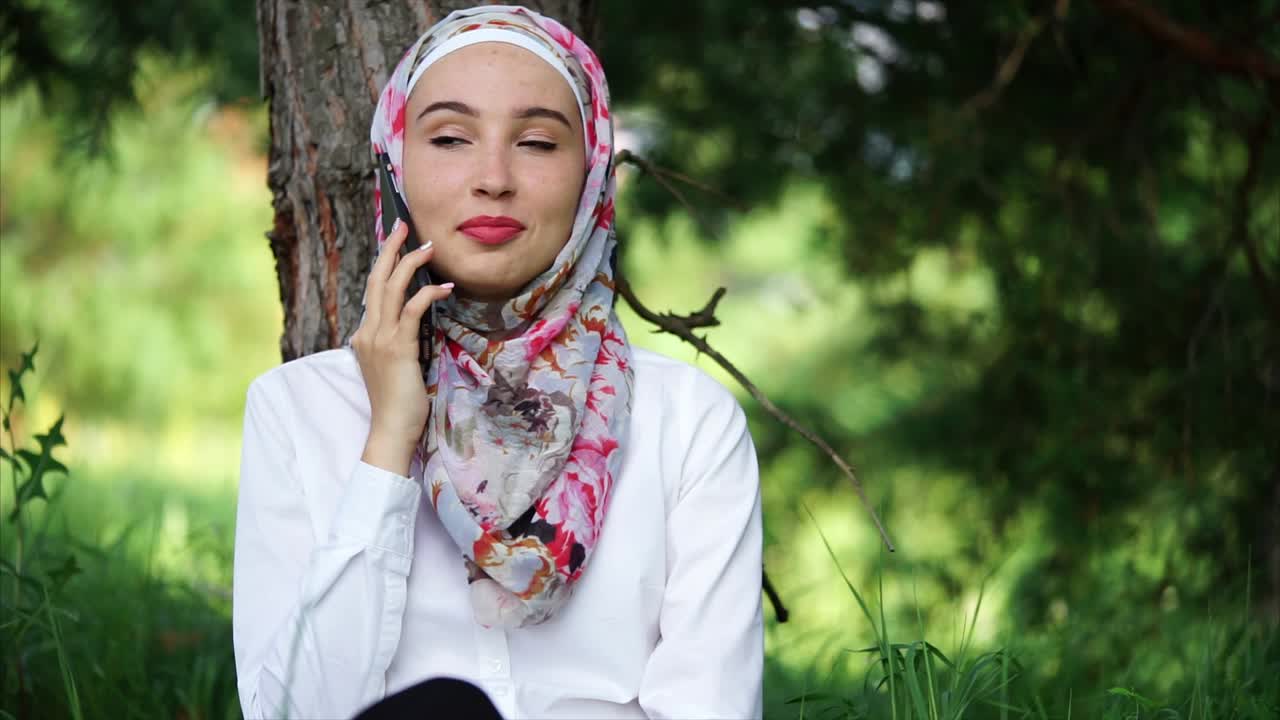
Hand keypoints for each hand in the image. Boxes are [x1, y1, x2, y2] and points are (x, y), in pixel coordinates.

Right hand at [351, 219, 453, 476]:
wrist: (391, 431)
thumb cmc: (399, 403)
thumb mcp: (396, 366)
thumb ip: (401, 343)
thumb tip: (417, 325)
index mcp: (364, 336)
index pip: (374, 291)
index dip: (385, 265)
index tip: (396, 244)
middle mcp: (367, 332)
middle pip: (377, 280)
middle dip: (390, 249)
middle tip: (404, 225)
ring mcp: (380, 339)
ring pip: (391, 288)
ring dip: (410, 262)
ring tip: (428, 246)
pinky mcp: (398, 348)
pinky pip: (412, 310)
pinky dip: (428, 294)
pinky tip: (445, 287)